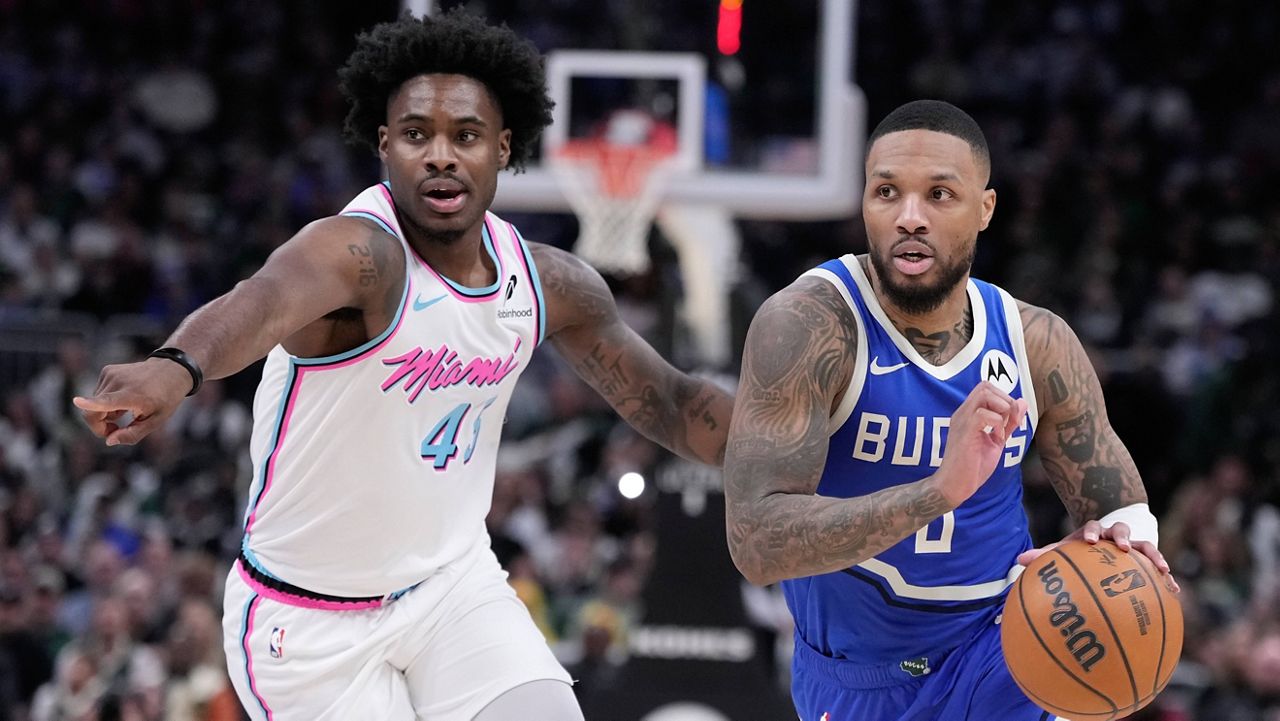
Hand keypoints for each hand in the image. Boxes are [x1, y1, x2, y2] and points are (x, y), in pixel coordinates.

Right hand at [73, 357, 192, 445]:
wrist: (171, 370)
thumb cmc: (165, 398)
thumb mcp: (156, 421)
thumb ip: (132, 434)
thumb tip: (109, 441)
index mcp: (133, 396)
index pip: (107, 401)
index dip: (90, 404)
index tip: (77, 401)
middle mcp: (119, 382)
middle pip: (92, 412)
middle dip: (100, 426)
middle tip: (117, 429)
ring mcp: (111, 374)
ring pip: (93, 404)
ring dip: (105, 413)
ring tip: (127, 409)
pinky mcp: (107, 370)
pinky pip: (98, 393)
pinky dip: (106, 401)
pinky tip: (124, 399)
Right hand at [933, 381, 1027, 506]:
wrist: (955, 486)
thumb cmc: (972, 467)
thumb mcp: (996, 442)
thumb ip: (1009, 423)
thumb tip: (1022, 402)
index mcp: (968, 414)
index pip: (986, 387)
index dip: (1004, 397)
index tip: (1011, 419)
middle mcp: (963, 413)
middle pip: (985, 386)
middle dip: (1005, 401)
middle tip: (1008, 423)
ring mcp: (962, 421)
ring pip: (984, 394)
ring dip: (1002, 409)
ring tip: (1001, 429)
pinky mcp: (964, 432)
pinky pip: (983, 414)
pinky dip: (997, 423)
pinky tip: (996, 437)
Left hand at [1016, 519, 1179, 592]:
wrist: (1104, 540)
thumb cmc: (1080, 551)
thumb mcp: (1064, 551)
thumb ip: (1045, 556)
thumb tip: (1019, 560)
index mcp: (1094, 532)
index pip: (1091, 527)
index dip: (1090, 532)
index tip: (1088, 541)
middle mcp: (1114, 536)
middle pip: (1120, 531)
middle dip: (1121, 537)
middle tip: (1122, 547)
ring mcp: (1133, 547)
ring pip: (1146, 546)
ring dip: (1153, 556)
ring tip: (1162, 570)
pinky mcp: (1146, 561)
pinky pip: (1158, 568)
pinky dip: (1167, 578)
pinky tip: (1174, 591)